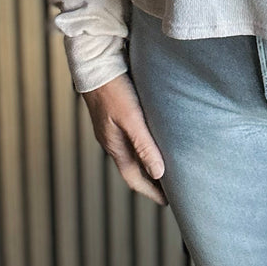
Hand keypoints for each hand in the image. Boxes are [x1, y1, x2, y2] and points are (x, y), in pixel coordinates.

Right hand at [81, 73, 167, 205]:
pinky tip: (155, 138)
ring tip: (167, 165)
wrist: (94, 63)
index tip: (168, 202)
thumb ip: (144, 145)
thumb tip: (159, 173)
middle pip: (133, 168)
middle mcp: (112, 140)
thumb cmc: (113, 89)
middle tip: (172, 187)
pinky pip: (132, 137)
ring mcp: (112, 128)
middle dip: (151, 180)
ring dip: (148, 161)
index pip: (133, 178)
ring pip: (132, 152)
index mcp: (114, 146)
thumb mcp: (131, 118)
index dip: (151, 191)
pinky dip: (144, 145)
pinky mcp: (115, 114)